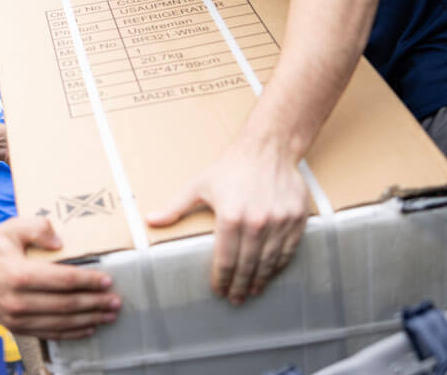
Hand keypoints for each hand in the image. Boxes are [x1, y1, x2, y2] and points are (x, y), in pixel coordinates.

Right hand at [0, 216, 120, 339]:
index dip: (88, 281)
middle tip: (116, 302)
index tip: (107, 281)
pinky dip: (69, 332)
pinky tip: (87, 327)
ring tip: (108, 316)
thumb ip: (38, 228)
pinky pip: (47, 333)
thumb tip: (61, 241)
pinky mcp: (14, 327)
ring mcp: (14, 317)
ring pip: (59, 323)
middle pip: (66, 305)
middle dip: (95, 304)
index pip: (63, 280)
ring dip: (88, 320)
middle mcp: (17, 300)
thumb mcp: (12, 228)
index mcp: (18, 274)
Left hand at [146, 135, 308, 303]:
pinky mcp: (297, 218)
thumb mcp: (199, 186)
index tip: (218, 290)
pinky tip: (271, 272)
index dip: (221, 279)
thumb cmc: (230, 168)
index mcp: (230, 216)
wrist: (267, 148)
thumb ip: (176, 207)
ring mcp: (279, 221)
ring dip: (260, 280)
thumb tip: (150, 221)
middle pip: (248, 265)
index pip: (226, 259)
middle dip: (240, 286)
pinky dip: (279, 265)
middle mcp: (257, 221)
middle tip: (236, 298)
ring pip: (269, 261)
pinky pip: (288, 250)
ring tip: (252, 290)